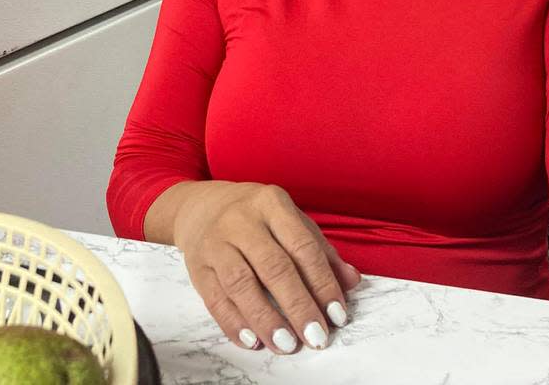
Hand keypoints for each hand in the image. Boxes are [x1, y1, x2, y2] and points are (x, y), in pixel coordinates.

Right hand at [170, 181, 361, 353]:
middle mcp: (242, 220)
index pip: (303, 246)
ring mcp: (216, 242)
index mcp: (273, 204)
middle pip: (274, 267)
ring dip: (267, 319)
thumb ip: (321, 252)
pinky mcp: (197, 266)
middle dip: (298, 306)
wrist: (204, 207)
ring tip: (287, 344)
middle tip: (316, 336)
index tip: (337, 314)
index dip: (322, 283)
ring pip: (242, 284)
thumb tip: (351, 281)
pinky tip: (253, 341)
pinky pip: (215, 299)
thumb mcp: (292, 222)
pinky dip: (234, 323)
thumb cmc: (258, 218)